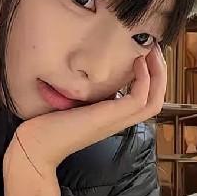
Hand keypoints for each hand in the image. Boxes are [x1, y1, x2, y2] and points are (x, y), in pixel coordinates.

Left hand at [11, 43, 166, 172]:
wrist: (36, 147)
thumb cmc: (47, 126)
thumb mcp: (71, 104)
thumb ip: (85, 94)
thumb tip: (86, 73)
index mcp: (111, 118)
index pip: (143, 100)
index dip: (151, 77)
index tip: (145, 53)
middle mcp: (118, 121)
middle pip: (156, 100)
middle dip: (160, 72)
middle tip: (155, 47)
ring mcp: (115, 120)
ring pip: (154, 101)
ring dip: (158, 73)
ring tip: (152, 51)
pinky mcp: (109, 117)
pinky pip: (139, 98)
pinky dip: (144, 79)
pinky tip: (137, 62)